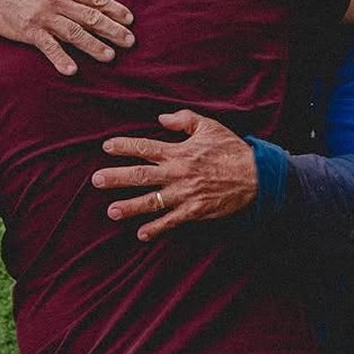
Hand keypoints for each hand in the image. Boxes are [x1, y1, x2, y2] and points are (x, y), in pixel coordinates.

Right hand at [0, 0, 134, 75]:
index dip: (114, 9)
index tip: (130, 20)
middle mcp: (56, 1)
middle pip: (90, 17)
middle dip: (112, 30)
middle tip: (130, 42)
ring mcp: (43, 17)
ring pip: (74, 33)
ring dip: (93, 46)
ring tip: (110, 57)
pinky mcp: (29, 31)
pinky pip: (48, 47)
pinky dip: (60, 58)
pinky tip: (72, 70)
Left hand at [91, 110, 256, 240]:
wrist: (256, 175)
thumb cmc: (231, 149)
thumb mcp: (209, 126)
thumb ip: (183, 120)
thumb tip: (161, 119)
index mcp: (179, 151)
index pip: (145, 147)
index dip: (124, 146)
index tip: (106, 147)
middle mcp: (178, 173)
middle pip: (141, 175)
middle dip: (117, 177)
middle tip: (96, 180)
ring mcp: (185, 194)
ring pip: (152, 201)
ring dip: (131, 206)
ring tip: (112, 211)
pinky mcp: (195, 210)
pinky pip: (172, 221)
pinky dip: (157, 229)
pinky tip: (141, 234)